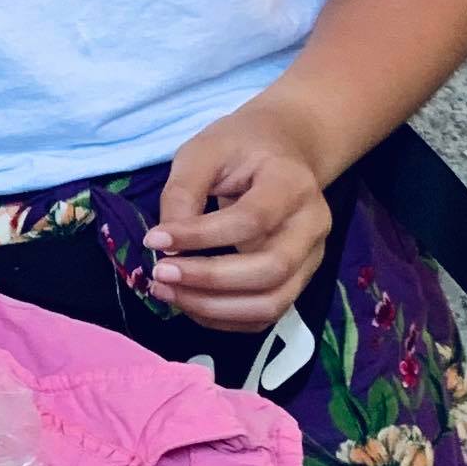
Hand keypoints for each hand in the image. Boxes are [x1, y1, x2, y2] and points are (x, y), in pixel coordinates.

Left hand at [148, 98, 334, 330]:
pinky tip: (187, 301)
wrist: (284, 151)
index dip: (200, 237)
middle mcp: (312, 225)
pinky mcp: (298, 280)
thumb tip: (165, 244)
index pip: (251, 220)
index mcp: (293, 184)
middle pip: (270, 269)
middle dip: (209, 279)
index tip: (154, 239)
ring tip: (166, 292)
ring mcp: (311, 258)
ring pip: (271, 303)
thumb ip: (182, 193)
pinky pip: (263, 315)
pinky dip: (223, 318)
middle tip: (159, 274)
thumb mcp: (203, 152)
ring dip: (213, 307)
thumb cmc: (240, 147)